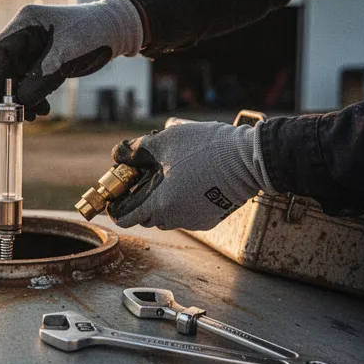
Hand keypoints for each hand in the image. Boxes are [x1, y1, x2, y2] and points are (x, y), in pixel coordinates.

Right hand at [0, 0, 142, 119]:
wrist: (116, 31)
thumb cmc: (94, 33)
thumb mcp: (67, 55)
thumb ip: (42, 78)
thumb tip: (19, 101)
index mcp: (25, 23)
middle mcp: (24, 34)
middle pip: (2, 68)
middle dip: (6, 94)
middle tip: (10, 117)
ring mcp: (32, 48)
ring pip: (15, 79)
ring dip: (21, 100)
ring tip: (34, 115)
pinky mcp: (42, 61)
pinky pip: (28, 82)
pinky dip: (32, 97)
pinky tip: (41, 109)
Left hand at [107, 121, 276, 230]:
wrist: (248, 158)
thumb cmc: (206, 148)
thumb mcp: (165, 141)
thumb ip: (136, 150)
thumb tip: (117, 155)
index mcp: (160, 204)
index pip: (126, 219)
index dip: (116, 209)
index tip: (115, 198)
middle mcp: (176, 218)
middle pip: (146, 217)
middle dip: (140, 200)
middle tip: (143, 178)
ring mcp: (194, 221)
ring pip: (167, 215)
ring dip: (161, 201)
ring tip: (167, 176)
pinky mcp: (210, 219)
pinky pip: (186, 214)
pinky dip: (181, 202)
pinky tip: (188, 181)